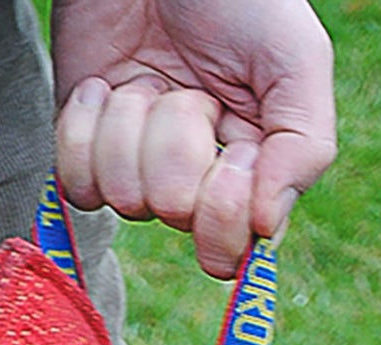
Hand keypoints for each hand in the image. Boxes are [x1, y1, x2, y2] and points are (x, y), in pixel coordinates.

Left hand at [51, 0, 335, 277]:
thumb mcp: (296, 61)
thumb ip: (303, 149)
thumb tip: (266, 232)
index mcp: (253, 175)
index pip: (232, 248)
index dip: (226, 209)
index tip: (237, 153)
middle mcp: (194, 184)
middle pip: (175, 214)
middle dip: (178, 144)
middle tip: (190, 92)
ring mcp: (137, 170)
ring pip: (124, 197)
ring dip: (132, 126)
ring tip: (146, 80)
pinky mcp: (85, 150)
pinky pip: (77, 183)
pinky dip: (86, 129)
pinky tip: (106, 88)